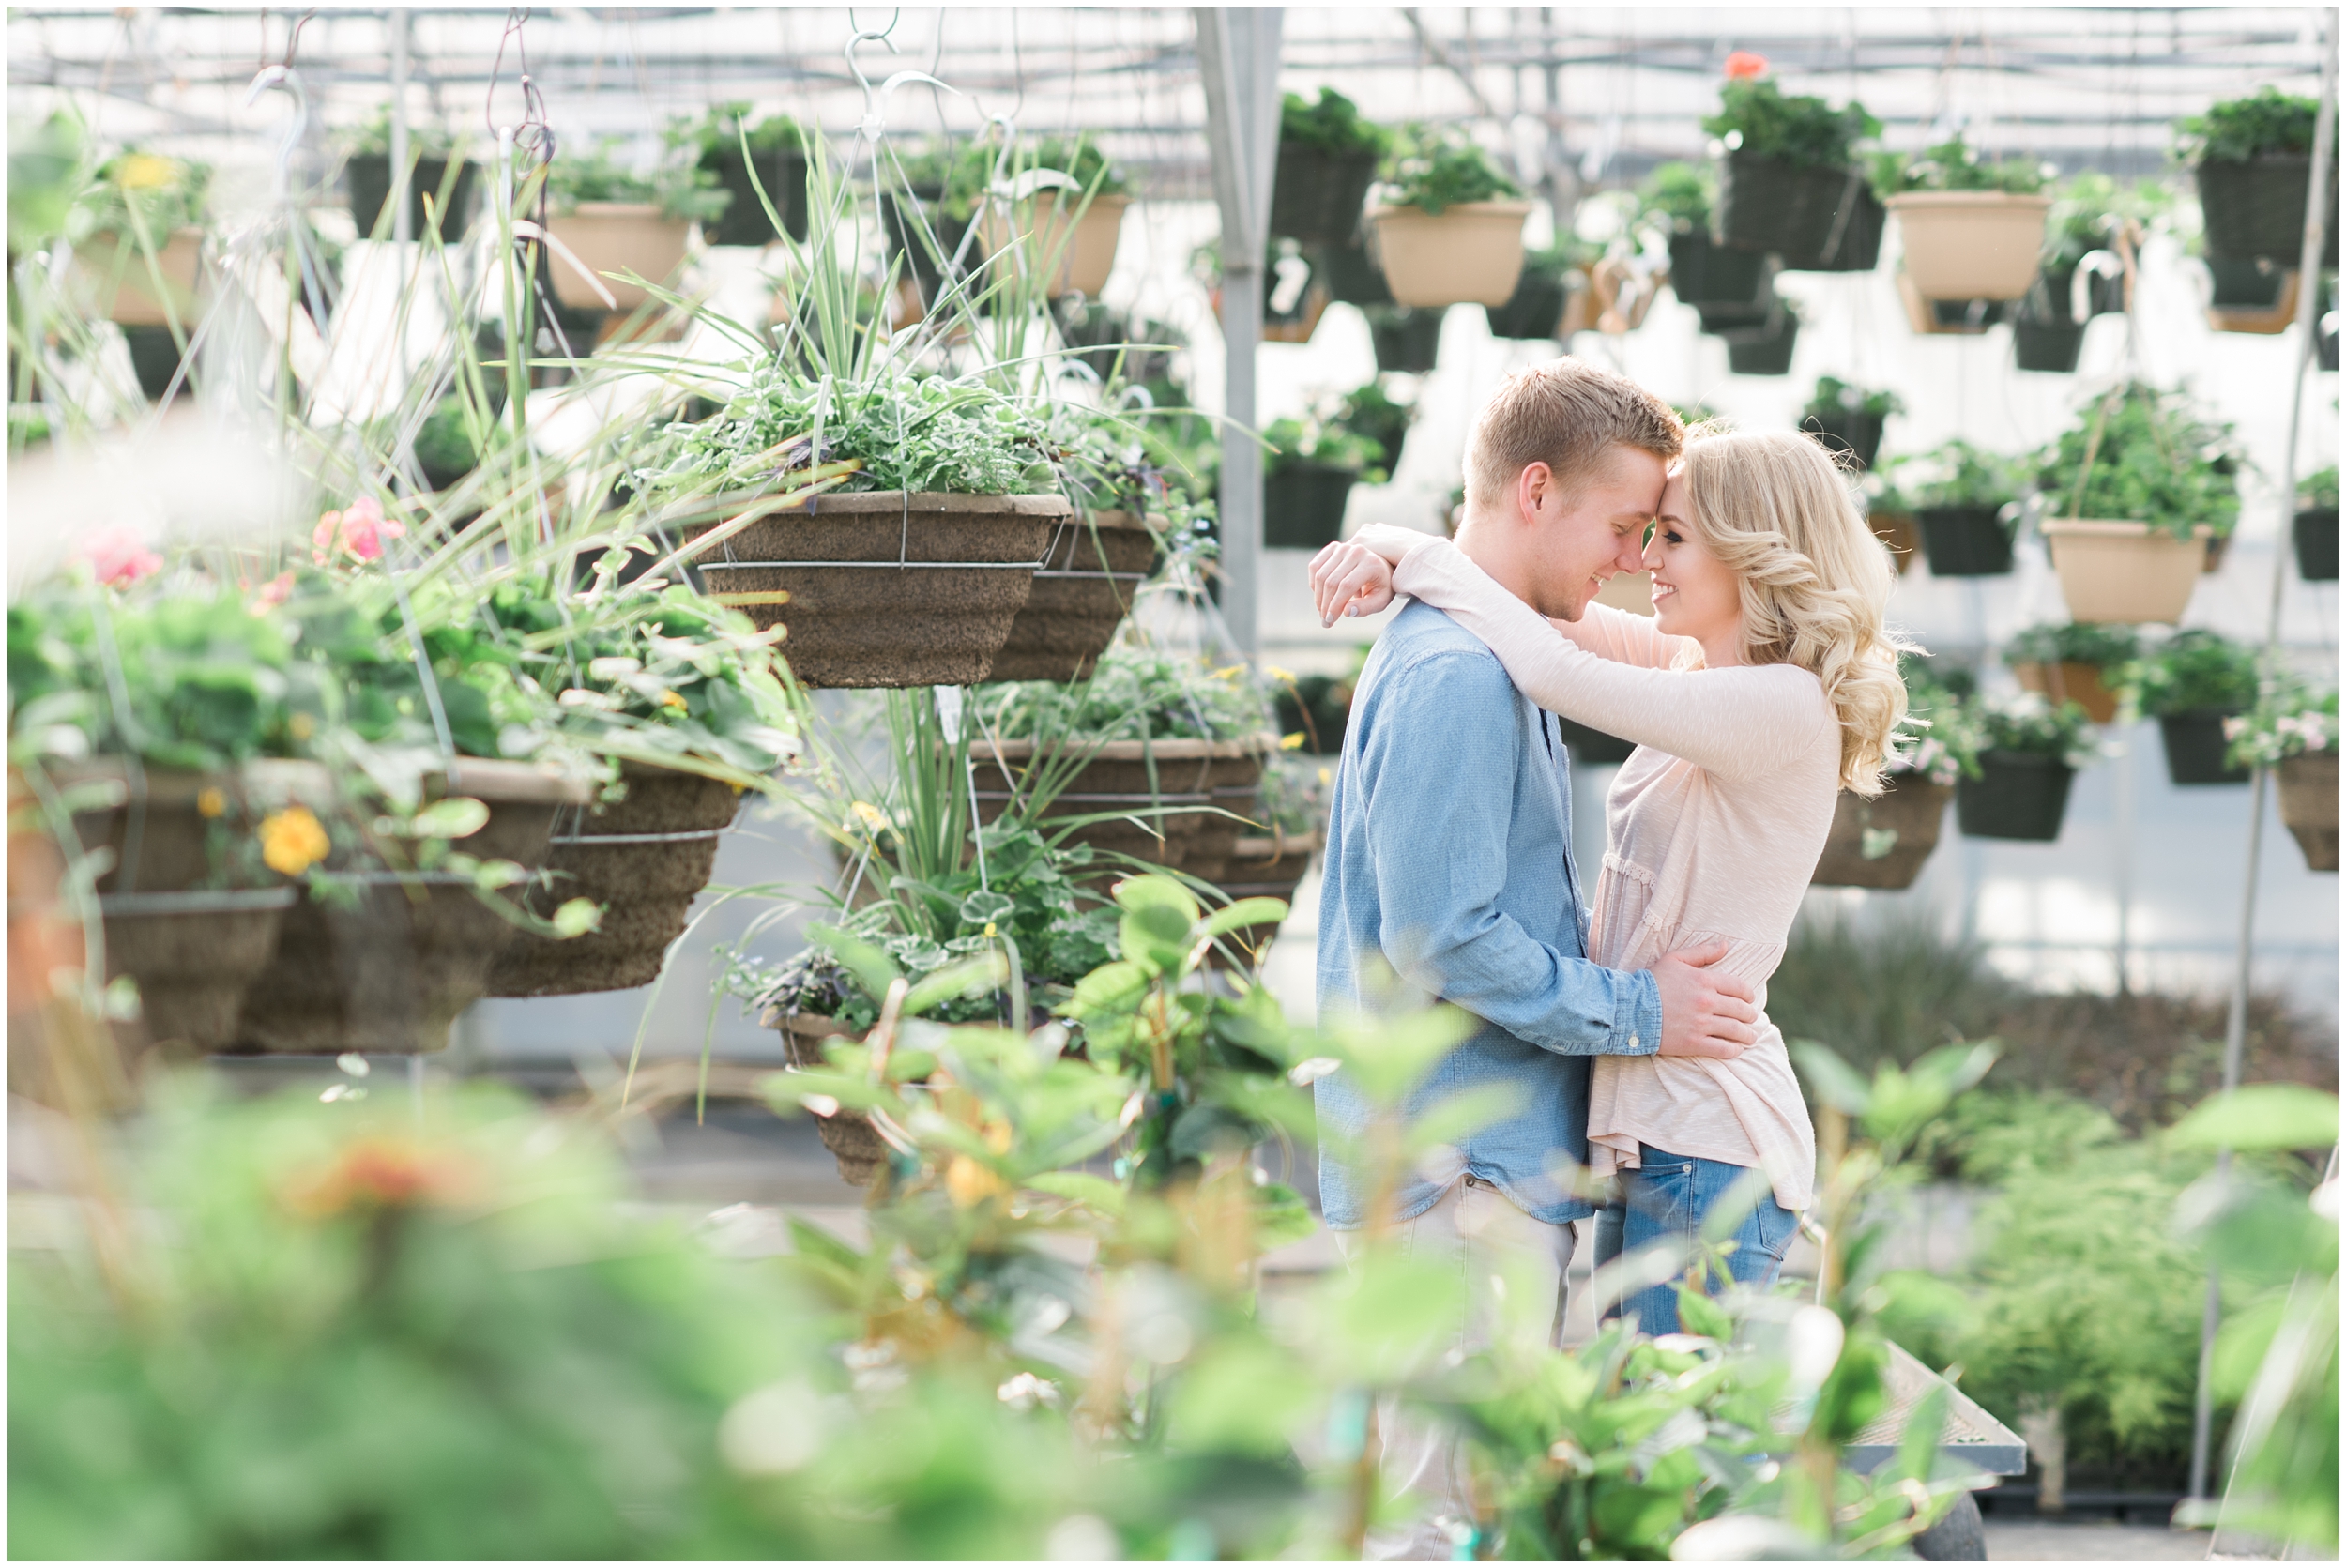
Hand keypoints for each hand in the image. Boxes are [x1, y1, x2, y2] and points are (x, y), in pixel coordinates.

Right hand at [1309, 541, 1396, 626]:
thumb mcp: (1381, 600)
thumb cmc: (1381, 586)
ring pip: (1320, 575)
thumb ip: (1366, 608)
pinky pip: (1315, 567)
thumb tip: (1346, 611)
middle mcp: (1356, 551)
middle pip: (1331, 581)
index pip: (1346, 586)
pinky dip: (1314, 584)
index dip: (1335, 605)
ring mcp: (1343, 547)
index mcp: (1371, 563)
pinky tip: (1321, 596)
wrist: (1380, 566)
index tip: (1331, 620)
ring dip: (1318, 597)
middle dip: (1325, 605)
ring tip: (1323, 612)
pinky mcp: (1333, 548)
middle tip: (1325, 621)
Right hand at [1651, 941, 1759, 1059]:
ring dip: (1747, 1035)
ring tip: (1749, 1037)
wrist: (1629, 1008)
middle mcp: (1707, 1002)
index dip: (1748, 994)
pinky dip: (1734, 1050)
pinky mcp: (1693, 1043)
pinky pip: (1723, 1049)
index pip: (1739, 987)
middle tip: (1750, 1019)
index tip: (1749, 999)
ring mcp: (1701, 1024)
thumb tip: (1725, 945)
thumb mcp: (1674, 959)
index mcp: (1704, 980)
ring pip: (1736, 1031)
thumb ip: (1702, 952)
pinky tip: (1735, 1049)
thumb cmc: (1651, 982)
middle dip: (1749, 1015)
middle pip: (1741, 1010)